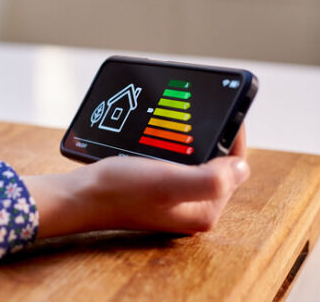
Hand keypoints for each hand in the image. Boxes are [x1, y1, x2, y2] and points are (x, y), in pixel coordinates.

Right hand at [24, 125, 249, 237]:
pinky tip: (161, 134)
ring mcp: (172, 199)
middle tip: (199, 110)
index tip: (225, 109)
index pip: (234, 168)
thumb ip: (211, 179)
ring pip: (195, 160)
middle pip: (216, 163)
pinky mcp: (155, 189)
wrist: (78, 196)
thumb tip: (241, 166)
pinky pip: (175, 161)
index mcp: (203, 210)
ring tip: (181, 118)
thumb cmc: (118, 190)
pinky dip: (172, 145)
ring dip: (191, 138)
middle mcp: (190, 207)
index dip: (232, 136)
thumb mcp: (168, 182)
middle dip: (211, 135)